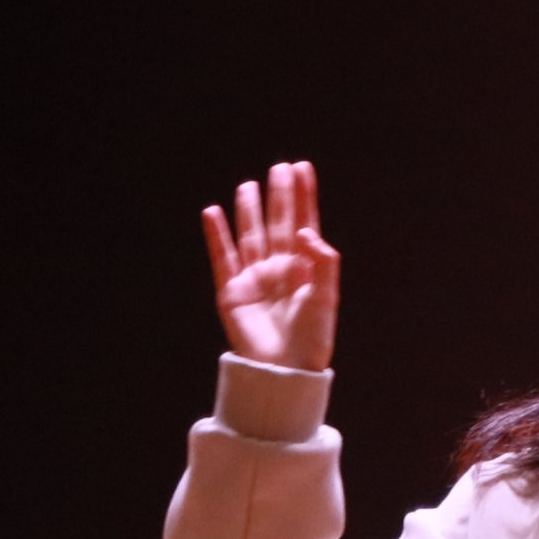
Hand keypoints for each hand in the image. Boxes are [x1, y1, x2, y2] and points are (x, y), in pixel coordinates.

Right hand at [202, 161, 338, 375]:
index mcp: (306, 270)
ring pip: (251, 236)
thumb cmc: (312, 339)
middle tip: (278, 168)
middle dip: (279, 197)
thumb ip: (322, 264)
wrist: (285, 370)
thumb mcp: (325, 299)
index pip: (304, 224)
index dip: (303, 197)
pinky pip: (222, 258)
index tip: (302, 168)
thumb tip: (306, 230)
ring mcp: (255, 278)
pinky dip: (217, 236)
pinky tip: (213, 212)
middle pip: (278, 224)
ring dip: (249, 211)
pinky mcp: (232, 292)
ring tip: (249, 185)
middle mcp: (280, 269)